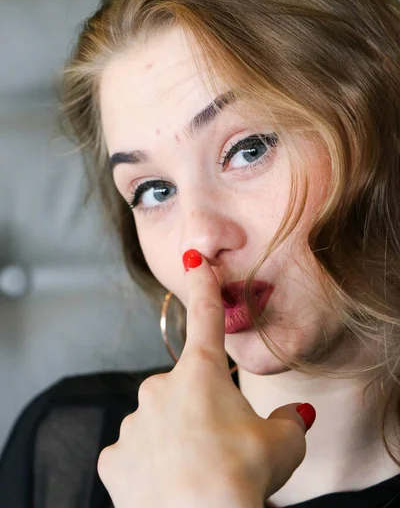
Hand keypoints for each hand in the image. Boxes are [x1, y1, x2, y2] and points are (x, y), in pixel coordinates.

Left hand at [97, 249, 313, 507]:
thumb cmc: (241, 477)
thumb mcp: (283, 445)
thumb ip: (289, 422)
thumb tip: (296, 416)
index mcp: (200, 373)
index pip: (205, 316)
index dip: (202, 285)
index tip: (194, 259)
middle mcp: (160, 388)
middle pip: (185, 390)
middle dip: (201, 411)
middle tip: (220, 447)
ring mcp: (133, 422)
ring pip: (157, 423)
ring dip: (176, 440)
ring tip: (197, 473)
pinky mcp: (115, 458)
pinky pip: (134, 454)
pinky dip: (150, 466)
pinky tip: (167, 486)